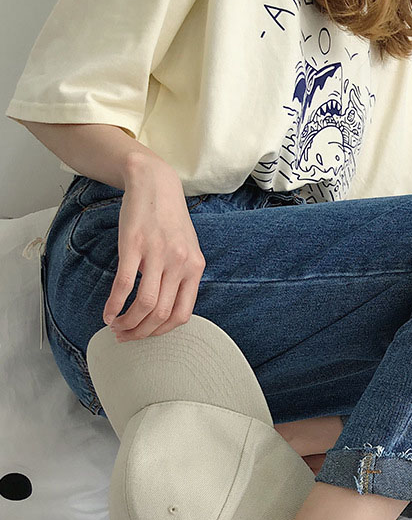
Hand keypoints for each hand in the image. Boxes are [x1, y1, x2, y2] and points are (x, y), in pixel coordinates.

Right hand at [102, 156, 205, 341]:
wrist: (155, 183)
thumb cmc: (169, 220)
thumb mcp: (186, 250)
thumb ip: (181, 277)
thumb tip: (166, 309)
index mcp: (195, 269)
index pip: (181, 315)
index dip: (161, 332)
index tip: (146, 335)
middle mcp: (180, 264)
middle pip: (161, 314)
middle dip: (141, 332)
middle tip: (125, 336)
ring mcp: (157, 255)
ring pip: (144, 304)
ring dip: (127, 322)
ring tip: (115, 326)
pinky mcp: (134, 246)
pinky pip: (125, 285)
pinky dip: (114, 304)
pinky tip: (108, 312)